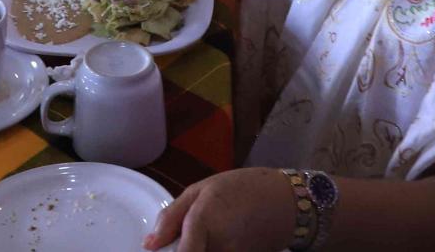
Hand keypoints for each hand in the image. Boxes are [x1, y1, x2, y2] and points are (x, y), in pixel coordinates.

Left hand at [145, 167, 294, 251]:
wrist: (285, 202)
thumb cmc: (242, 188)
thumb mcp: (202, 189)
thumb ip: (172, 216)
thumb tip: (149, 244)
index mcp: (201, 221)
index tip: (159, 250)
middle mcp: (217, 246)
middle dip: (184, 248)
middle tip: (193, 232)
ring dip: (200, 247)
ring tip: (213, 231)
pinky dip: (214, 249)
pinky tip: (226, 237)